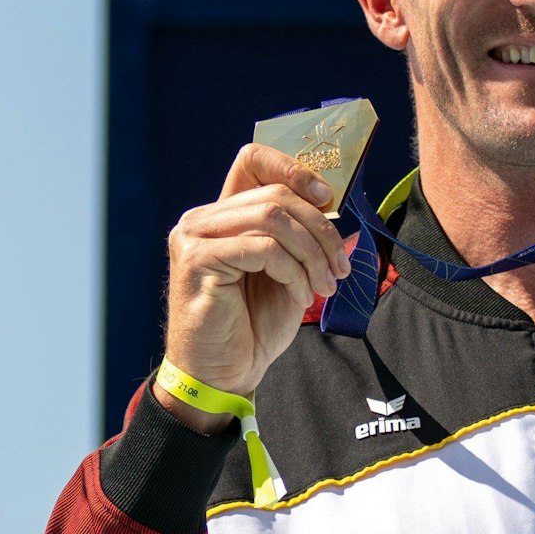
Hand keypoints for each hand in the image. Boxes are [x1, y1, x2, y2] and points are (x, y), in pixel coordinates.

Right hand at [158, 144, 350, 428]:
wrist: (225, 373)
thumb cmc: (254, 325)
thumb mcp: (289, 272)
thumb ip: (301, 237)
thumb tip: (336, 209)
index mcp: (224, 214)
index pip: (254, 160)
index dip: (295, 169)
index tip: (328, 198)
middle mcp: (203, 218)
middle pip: (276, 195)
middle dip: (322, 230)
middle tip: (340, 267)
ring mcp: (194, 237)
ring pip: (273, 218)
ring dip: (312, 253)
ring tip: (325, 285)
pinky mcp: (196, 260)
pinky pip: (262, 248)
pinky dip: (292, 271)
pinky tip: (299, 294)